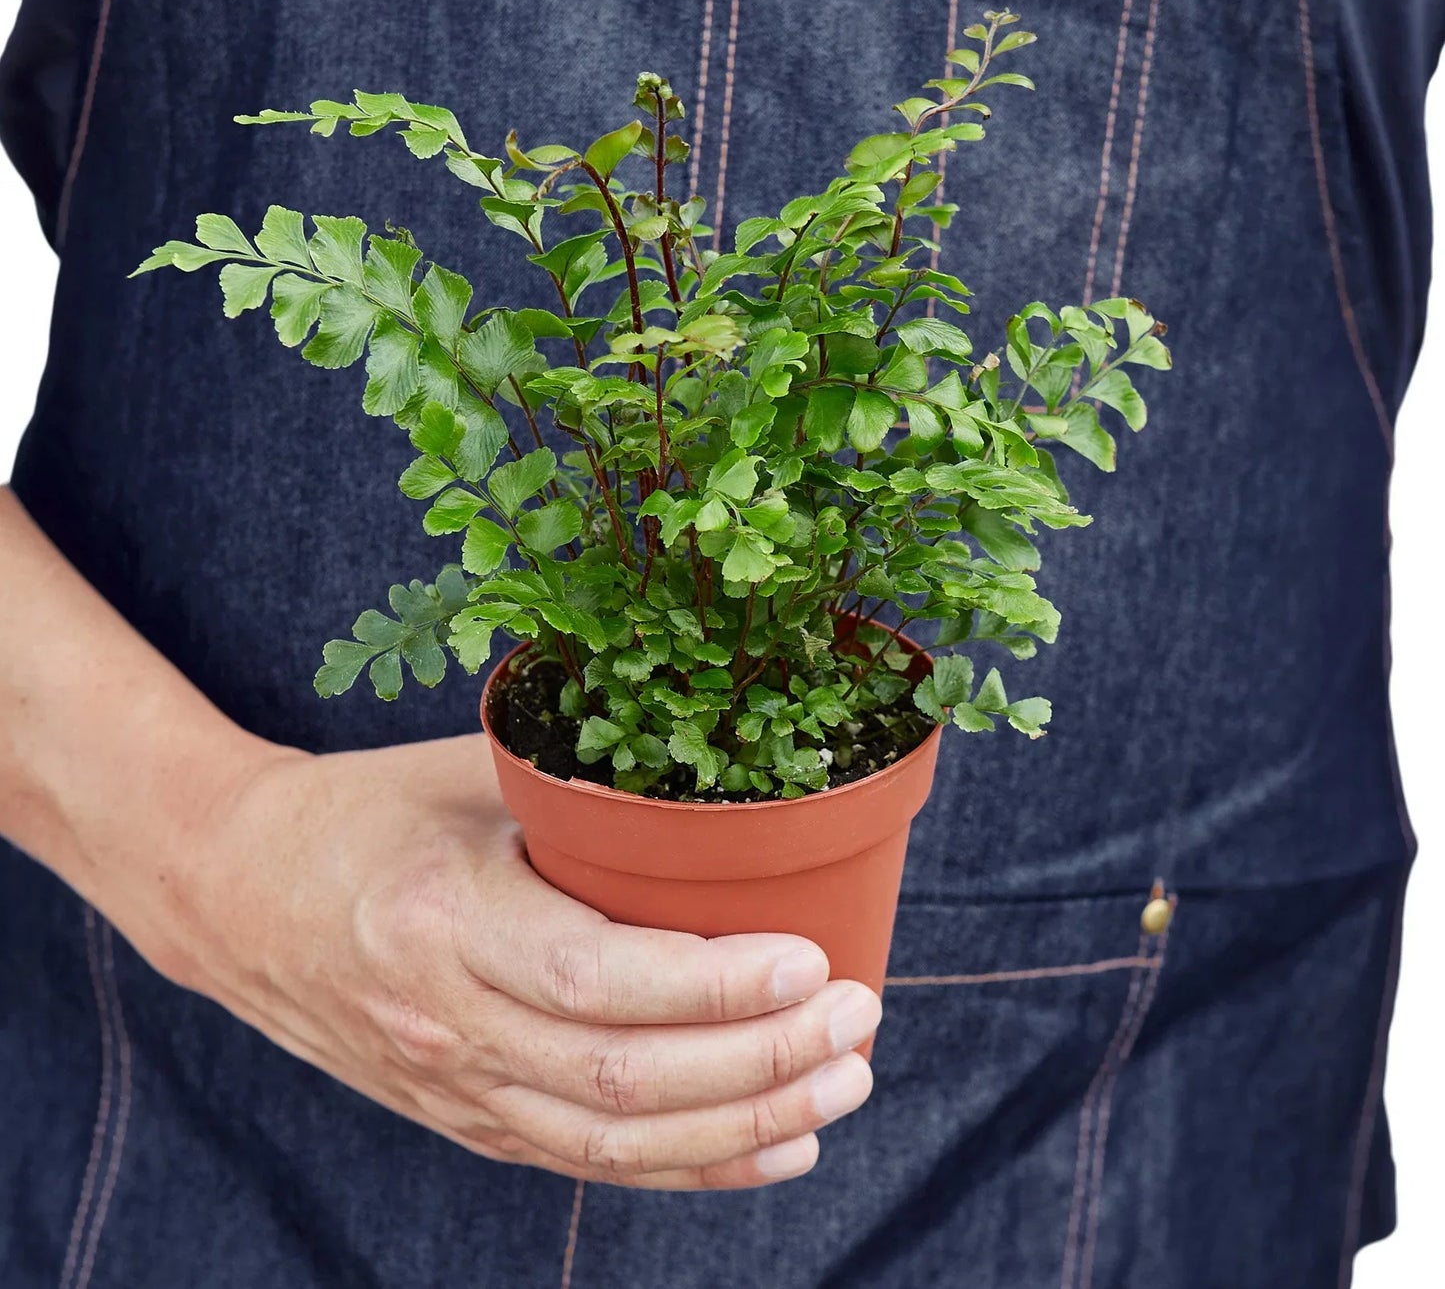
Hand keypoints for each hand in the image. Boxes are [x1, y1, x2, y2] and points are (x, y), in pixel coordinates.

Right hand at [155, 733, 881, 1189]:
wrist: (233, 893)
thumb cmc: (365, 810)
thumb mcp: (466, 770)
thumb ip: (580, 782)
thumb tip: (723, 770)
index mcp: (445, 918)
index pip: (595, 980)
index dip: (712, 985)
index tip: (813, 960)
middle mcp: (448, 1022)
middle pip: (621, 1078)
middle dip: (758, 1061)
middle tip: (860, 1020)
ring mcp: (452, 1087)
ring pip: (614, 1139)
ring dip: (743, 1123)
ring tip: (843, 1084)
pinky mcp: (463, 1117)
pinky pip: (587, 1160)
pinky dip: (689, 1165)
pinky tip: (775, 1145)